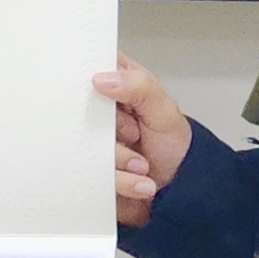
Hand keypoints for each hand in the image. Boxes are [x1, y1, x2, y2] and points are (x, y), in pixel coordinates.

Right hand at [93, 56, 192, 227]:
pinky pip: (92, 172)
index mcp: (119, 85)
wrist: (176, 190)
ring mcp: (93, 139)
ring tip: (142, 163)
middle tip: (135, 133)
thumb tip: (102, 79)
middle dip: (115, 129)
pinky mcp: (90, 166)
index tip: (114, 101)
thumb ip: (140, 87)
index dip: (96, 82)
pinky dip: (122, 179)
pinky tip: (140, 180)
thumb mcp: (164, 111)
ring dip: (122, 158)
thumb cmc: (173, 146)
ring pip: (87, 144)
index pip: (92, 67)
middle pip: (83, 108)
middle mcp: (101, 111)